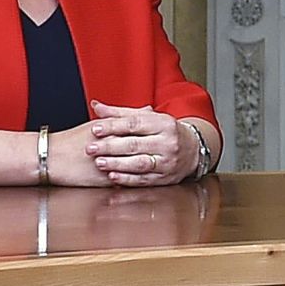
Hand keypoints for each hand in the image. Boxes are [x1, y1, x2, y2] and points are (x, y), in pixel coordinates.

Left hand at [82, 100, 199, 186]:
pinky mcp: (165, 178)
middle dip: (110, 146)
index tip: (95, 129)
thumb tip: (96, 106)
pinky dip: (127, 179)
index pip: (135, 123)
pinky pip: (144, 180)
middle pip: (135, 144)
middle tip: (90, 148)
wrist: (194, 149)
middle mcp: (167, 142)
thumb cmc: (165, 131)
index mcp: (163, 123)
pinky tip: (113, 176)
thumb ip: (121, 113)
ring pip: (140, 163)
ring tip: (100, 162)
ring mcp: (167, 161)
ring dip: (117, 164)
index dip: (114, 126)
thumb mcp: (149, 118)